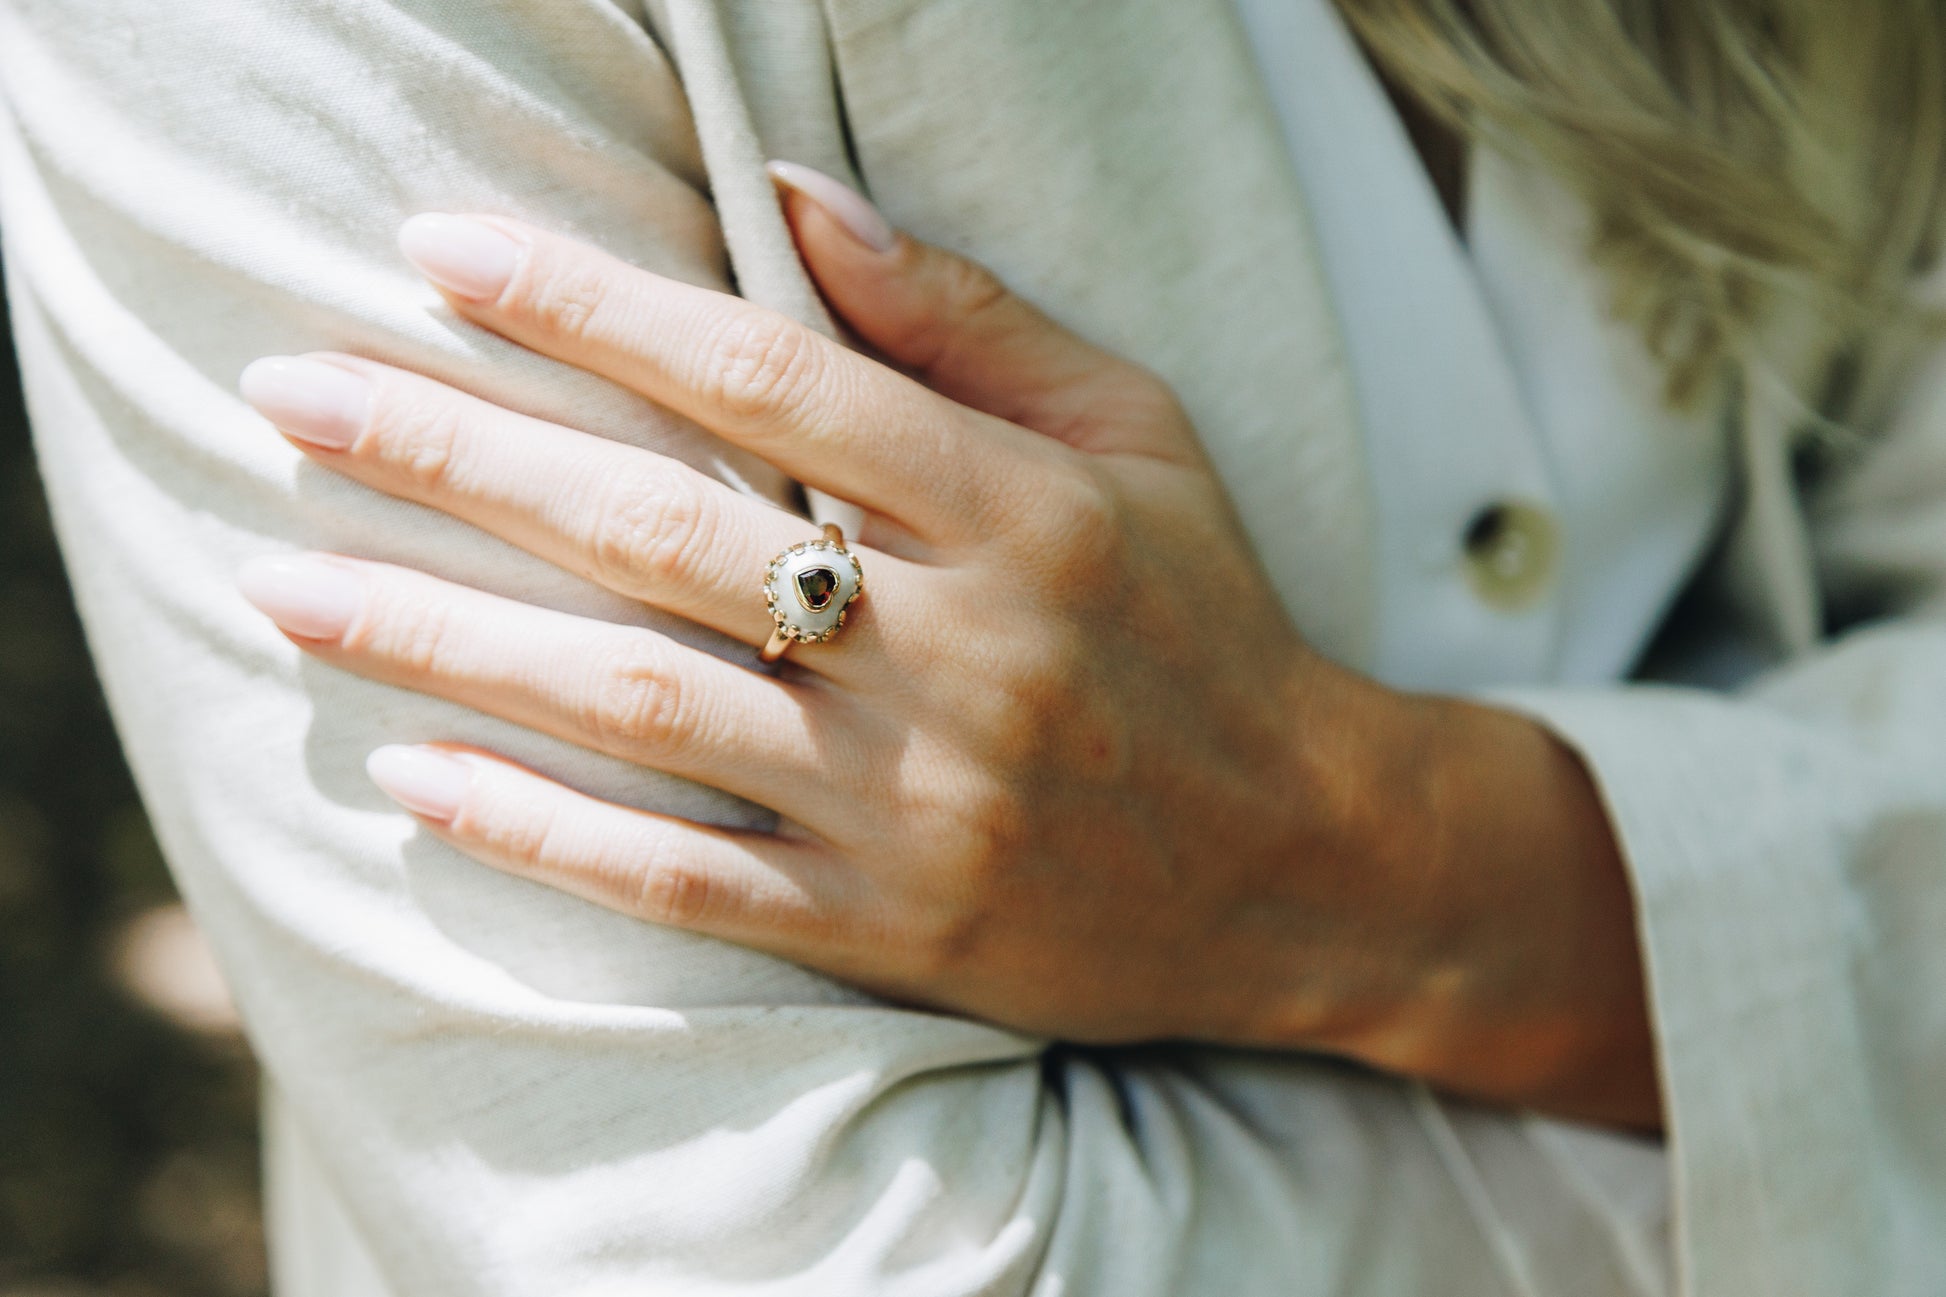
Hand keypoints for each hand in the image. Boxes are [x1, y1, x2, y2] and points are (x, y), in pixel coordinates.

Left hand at [235, 163, 1657, 1127]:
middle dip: (459, 452)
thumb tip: (797, 190)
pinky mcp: (894, 925)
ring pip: (644, 710)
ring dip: (449, 639)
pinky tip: (408, 769)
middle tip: (292, 393)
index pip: (771, 376)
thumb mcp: (1136, 440)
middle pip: (666, 535)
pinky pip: (686, 878)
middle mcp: (964, 652)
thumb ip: (969, 320)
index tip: (439, 253)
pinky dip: (539, 828)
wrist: (1307, 864)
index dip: (593, 308)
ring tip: (287, 577)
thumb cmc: (1207, 624)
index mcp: (1022, 509)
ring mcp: (921, 802)